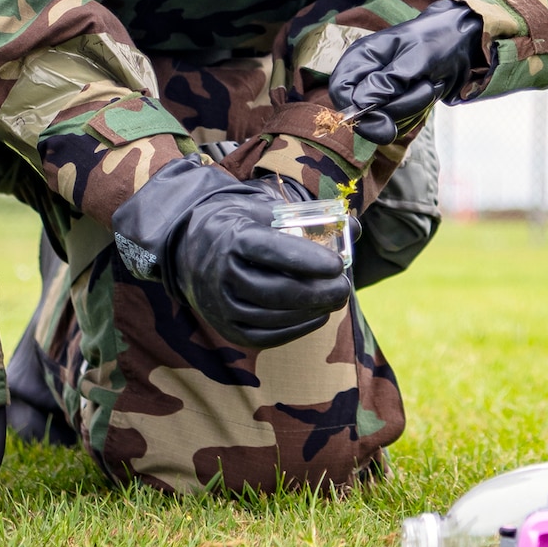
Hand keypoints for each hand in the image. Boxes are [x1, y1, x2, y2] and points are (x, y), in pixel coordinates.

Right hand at [109, 157, 350, 349]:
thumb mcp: (265, 210)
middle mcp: (221, 273)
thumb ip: (309, 218)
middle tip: (345, 288)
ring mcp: (220, 305)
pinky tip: (317, 317)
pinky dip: (295, 329)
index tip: (338, 264)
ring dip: (309, 312)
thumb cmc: (240, 224)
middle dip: (316, 292)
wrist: (191, 248)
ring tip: (335, 301)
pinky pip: (263, 336)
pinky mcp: (226, 328)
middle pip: (274, 289)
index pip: (271, 251)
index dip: (306, 260)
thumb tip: (356, 227)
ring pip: (271, 315)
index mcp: (232, 237)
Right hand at [328, 1, 484, 142]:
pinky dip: (416, 112)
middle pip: (363, 112)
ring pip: (382, 120)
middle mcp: (364, 76)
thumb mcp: (416, 57)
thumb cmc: (436, 40)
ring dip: (411, 108)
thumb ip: (388, 81)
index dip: (357, 112)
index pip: (341, 92)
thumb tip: (361, 104)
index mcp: (361, 57)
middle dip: (398, 108)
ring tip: (429, 84)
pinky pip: (396, 122)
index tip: (386, 121)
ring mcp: (377, 91)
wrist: (459, 40)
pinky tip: (427, 91)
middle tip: (426, 87)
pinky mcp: (392, 103)